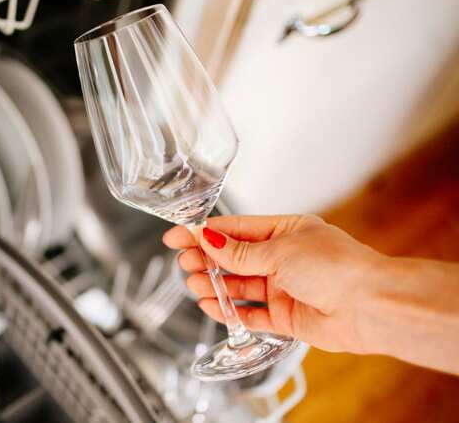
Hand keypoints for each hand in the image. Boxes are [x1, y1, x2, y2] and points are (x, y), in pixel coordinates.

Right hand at [163, 215, 386, 353]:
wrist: (370, 306)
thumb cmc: (337, 267)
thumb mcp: (279, 251)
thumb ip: (239, 253)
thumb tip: (208, 240)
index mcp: (285, 231)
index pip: (235, 230)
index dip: (204, 232)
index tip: (177, 236)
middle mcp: (284, 259)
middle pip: (233, 258)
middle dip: (206, 259)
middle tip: (183, 262)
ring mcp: (284, 288)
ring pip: (238, 285)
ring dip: (213, 284)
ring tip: (192, 283)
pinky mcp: (286, 316)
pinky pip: (249, 313)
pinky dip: (229, 309)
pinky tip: (210, 304)